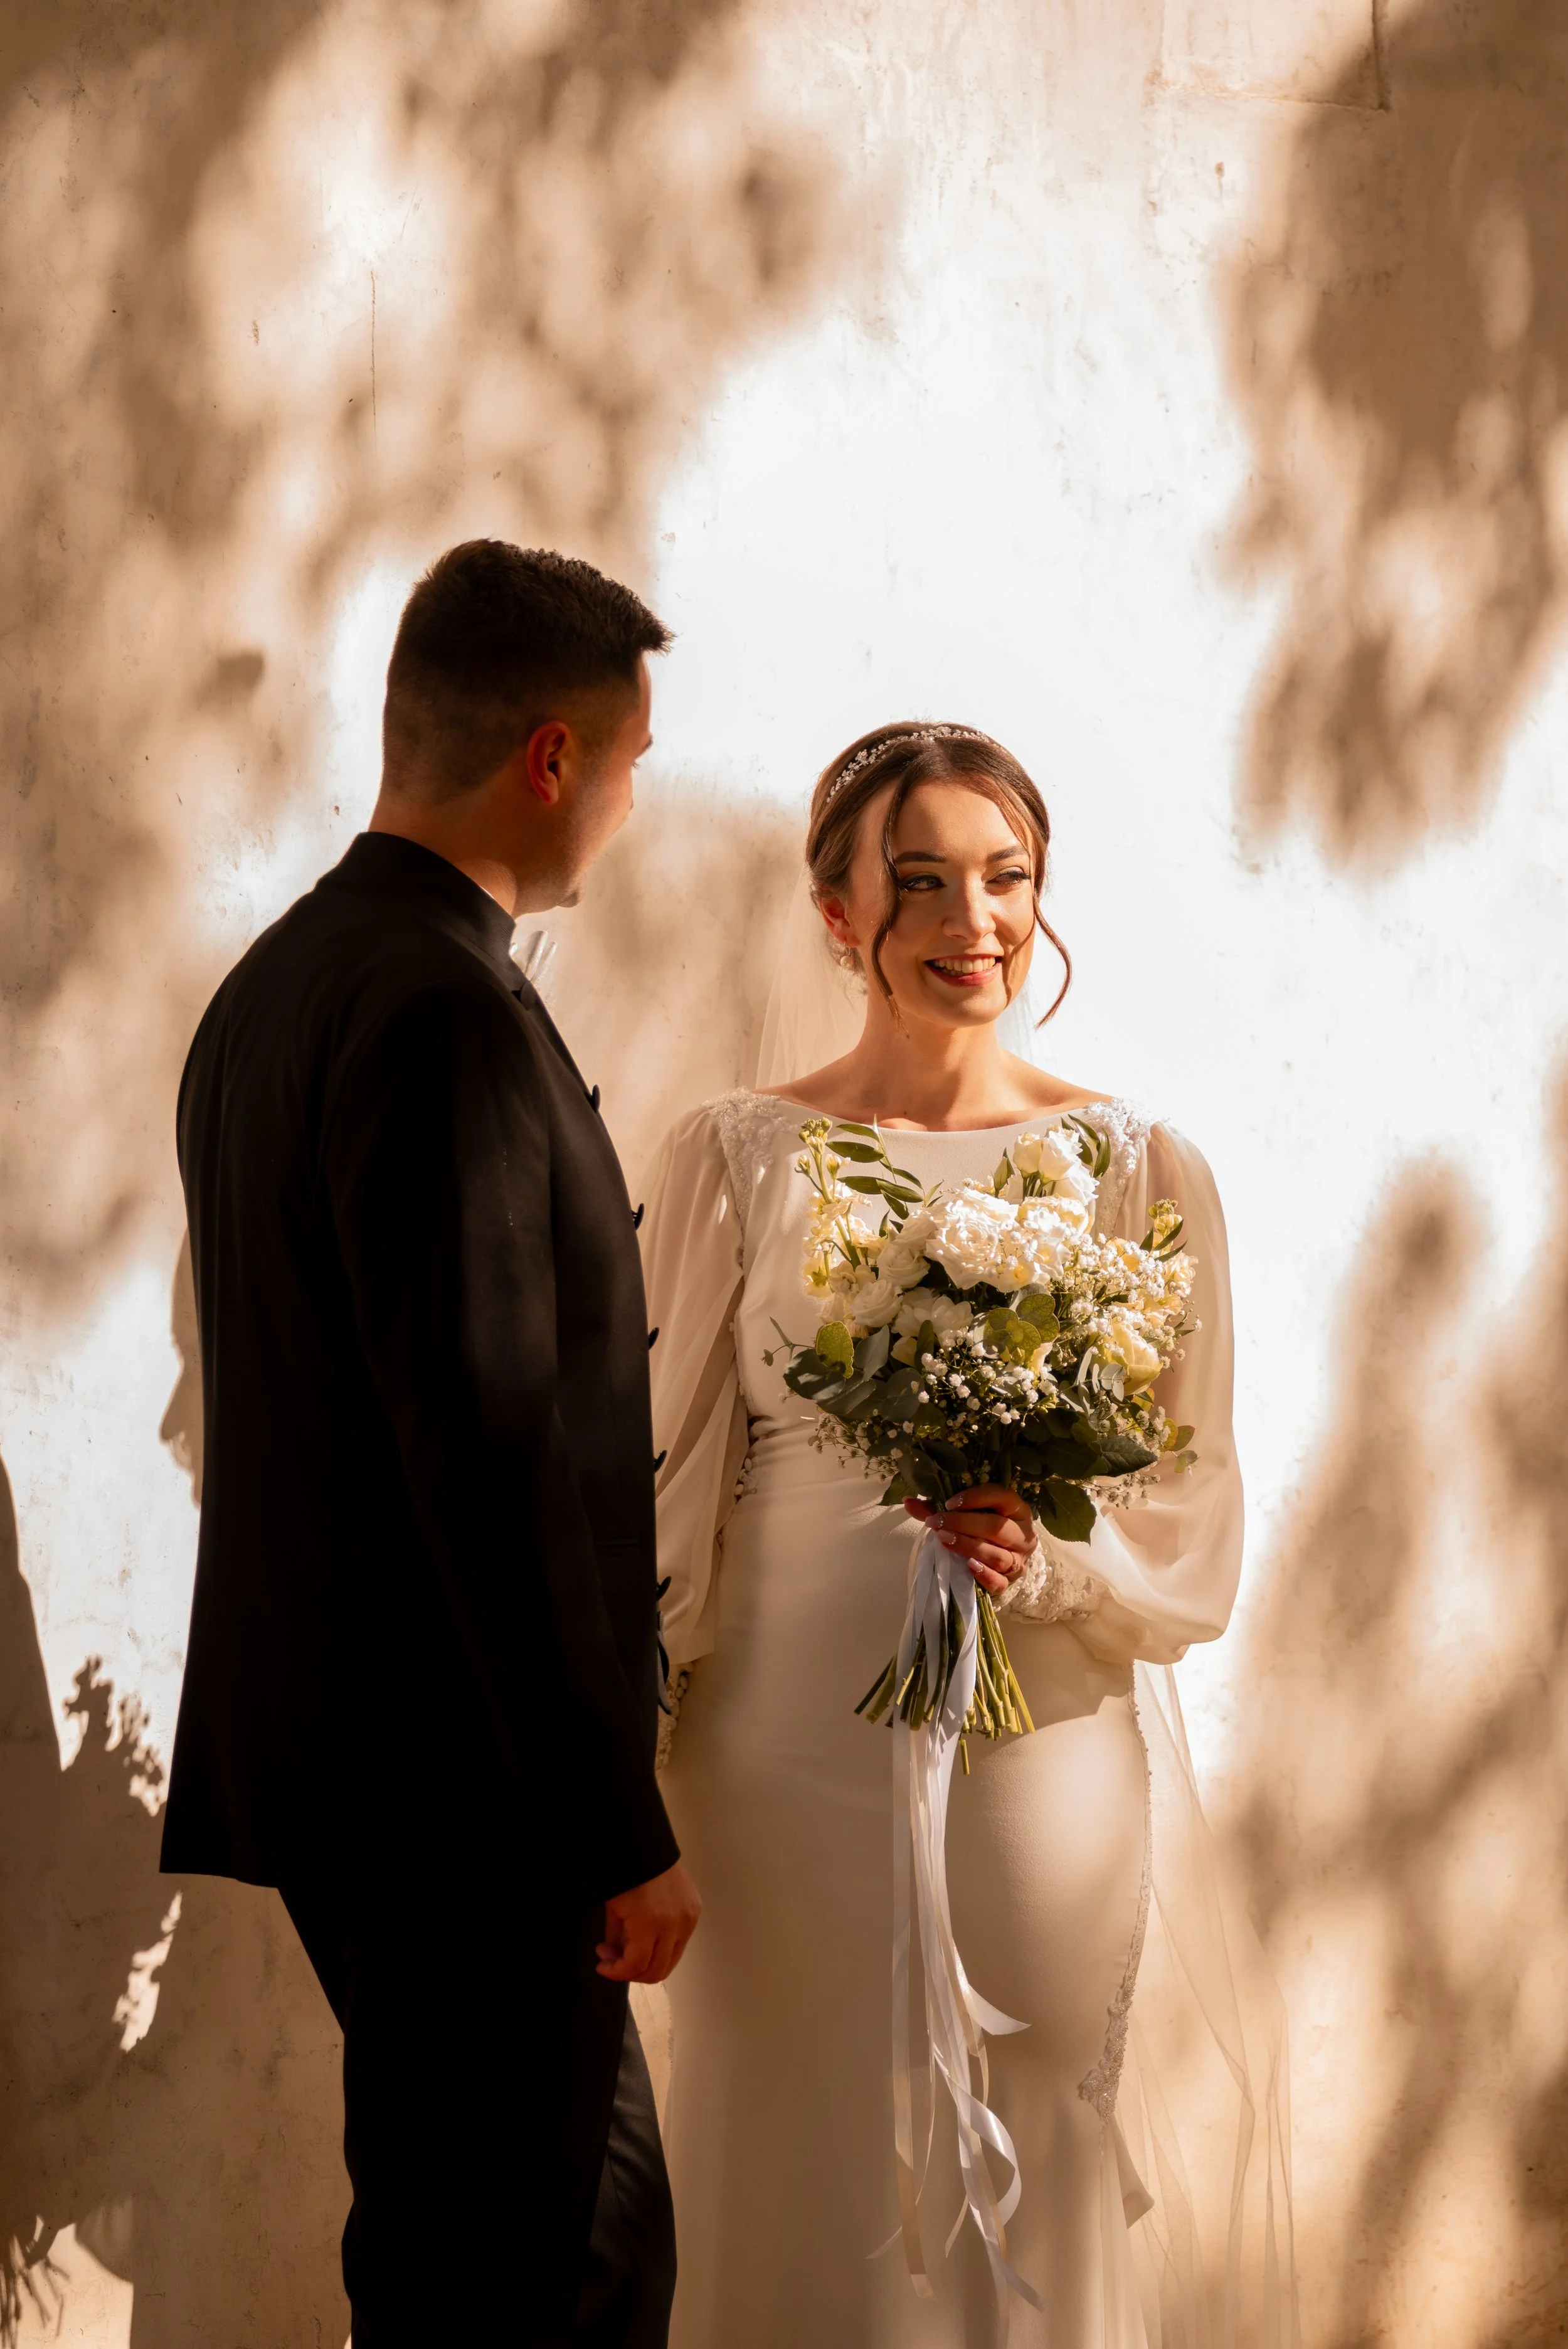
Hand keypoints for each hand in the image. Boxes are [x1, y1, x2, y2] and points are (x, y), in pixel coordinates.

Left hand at [596, 1860, 701, 1983]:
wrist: (647, 1843)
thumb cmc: (625, 1872)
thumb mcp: (613, 1908)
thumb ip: (614, 1938)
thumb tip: (615, 1955)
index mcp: (649, 1923)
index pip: (636, 1966)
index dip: (615, 1972)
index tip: (602, 1964)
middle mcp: (674, 1925)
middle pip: (656, 1971)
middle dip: (632, 1972)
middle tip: (616, 1960)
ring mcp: (688, 1919)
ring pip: (671, 1961)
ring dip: (649, 1963)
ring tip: (631, 1948)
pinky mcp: (695, 1912)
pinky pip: (680, 1943)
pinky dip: (663, 1947)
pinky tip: (648, 1935)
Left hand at [904, 1485, 1036, 1596]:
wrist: (998, 1562)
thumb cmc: (981, 1530)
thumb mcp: (965, 1515)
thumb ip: (939, 1508)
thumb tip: (909, 1502)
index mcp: (1016, 1509)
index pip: (1001, 1496)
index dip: (975, 1498)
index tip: (949, 1503)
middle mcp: (1023, 1534)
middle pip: (996, 1527)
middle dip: (963, 1524)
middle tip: (937, 1523)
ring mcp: (1019, 1559)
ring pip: (997, 1554)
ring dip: (968, 1547)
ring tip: (944, 1540)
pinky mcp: (1011, 1581)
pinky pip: (1000, 1581)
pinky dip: (984, 1575)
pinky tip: (968, 1566)